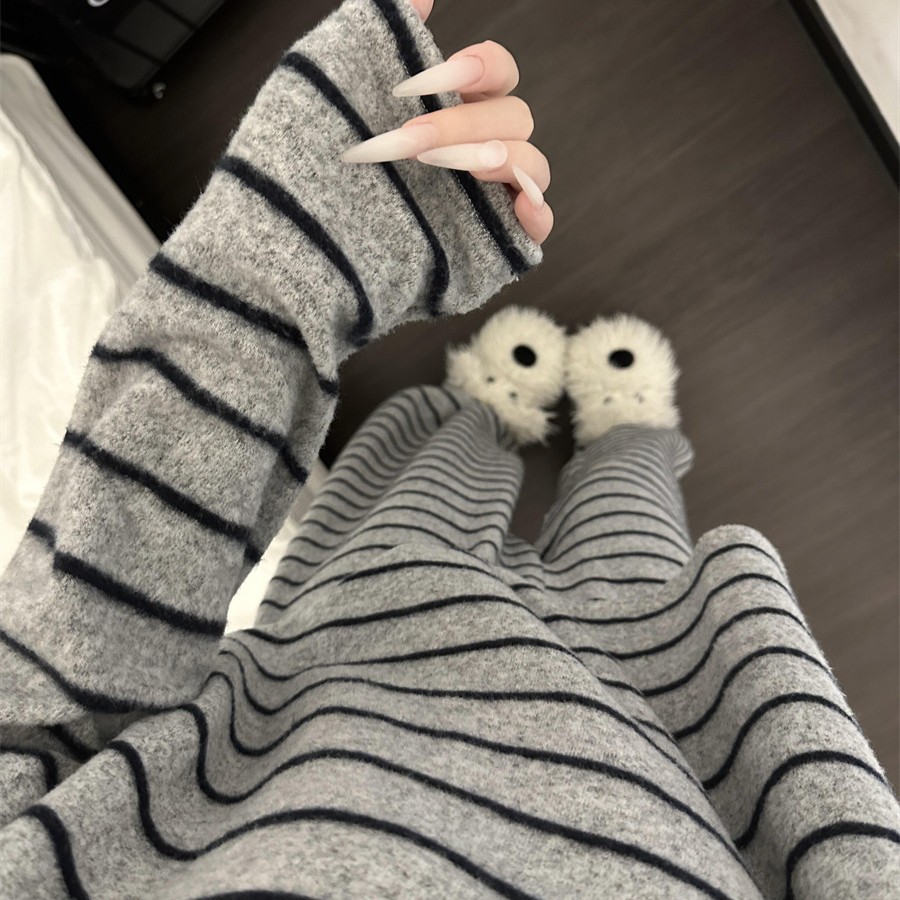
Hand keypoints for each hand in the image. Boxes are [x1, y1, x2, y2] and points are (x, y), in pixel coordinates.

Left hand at [341, 0, 552, 244]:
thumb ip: (383, 32)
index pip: (498, 72)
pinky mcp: (493, 243)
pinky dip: (537, 214)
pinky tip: (520, 208)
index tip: (422, 82)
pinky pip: (538, 226)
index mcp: (454, 109)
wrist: (306, 243)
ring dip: (500, 160)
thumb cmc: (320, 164)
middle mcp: (478, 149)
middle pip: (516, 117)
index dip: (478, 68)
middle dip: (465, 125)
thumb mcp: (340, 90)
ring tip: (453, 171)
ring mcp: (490, 198)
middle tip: (410, 142)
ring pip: (533, 165)